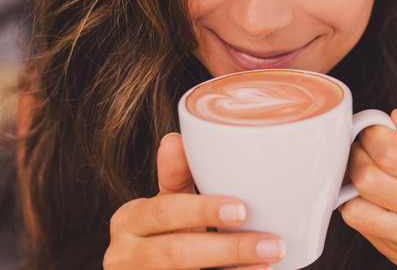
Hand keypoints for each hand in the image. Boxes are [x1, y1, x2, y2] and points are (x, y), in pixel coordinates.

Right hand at [103, 133, 284, 269]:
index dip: (202, 212)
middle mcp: (125, 253)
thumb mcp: (167, 204)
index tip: (242, 210)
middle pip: (177, 252)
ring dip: (233, 268)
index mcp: (129, 219)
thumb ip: (175, 176)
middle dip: (228, 248)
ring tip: (269, 261)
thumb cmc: (164, 232)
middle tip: (271, 243)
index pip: (165, 212)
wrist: (149, 269)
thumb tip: (176, 139)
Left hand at [339, 109, 396, 268]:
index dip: (374, 135)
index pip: (392, 152)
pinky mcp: (394, 250)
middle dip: (358, 154)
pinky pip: (356, 221)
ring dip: (352, 181)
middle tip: (366, 150)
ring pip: (356, 203)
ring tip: (366, 172)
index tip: (377, 132)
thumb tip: (396, 116)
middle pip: (368, 177)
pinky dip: (353, 203)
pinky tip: (367, 196)